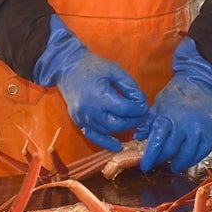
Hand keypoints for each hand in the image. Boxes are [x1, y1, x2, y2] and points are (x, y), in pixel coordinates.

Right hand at [32, 17, 147, 150]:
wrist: (66, 67)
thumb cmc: (92, 65)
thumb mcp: (114, 70)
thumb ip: (129, 85)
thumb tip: (141, 100)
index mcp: (100, 96)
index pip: (125, 109)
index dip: (138, 109)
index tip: (144, 105)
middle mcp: (90, 111)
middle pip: (117, 124)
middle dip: (133, 121)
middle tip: (141, 115)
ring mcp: (82, 118)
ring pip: (107, 131)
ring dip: (122, 129)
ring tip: (132, 122)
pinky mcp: (78, 121)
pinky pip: (93, 136)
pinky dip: (105, 142)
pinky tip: (117, 146)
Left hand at [137, 39, 211, 172]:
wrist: (199, 84)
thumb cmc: (175, 95)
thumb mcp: (157, 105)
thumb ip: (148, 122)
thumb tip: (137, 137)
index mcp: (168, 117)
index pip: (157, 141)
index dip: (150, 156)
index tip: (144, 166)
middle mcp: (184, 125)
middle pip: (171, 150)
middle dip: (161, 160)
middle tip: (157, 163)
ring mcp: (199, 129)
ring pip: (188, 155)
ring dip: (179, 163)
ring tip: (173, 166)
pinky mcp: (210, 132)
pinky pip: (203, 152)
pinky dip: (195, 159)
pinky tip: (188, 160)